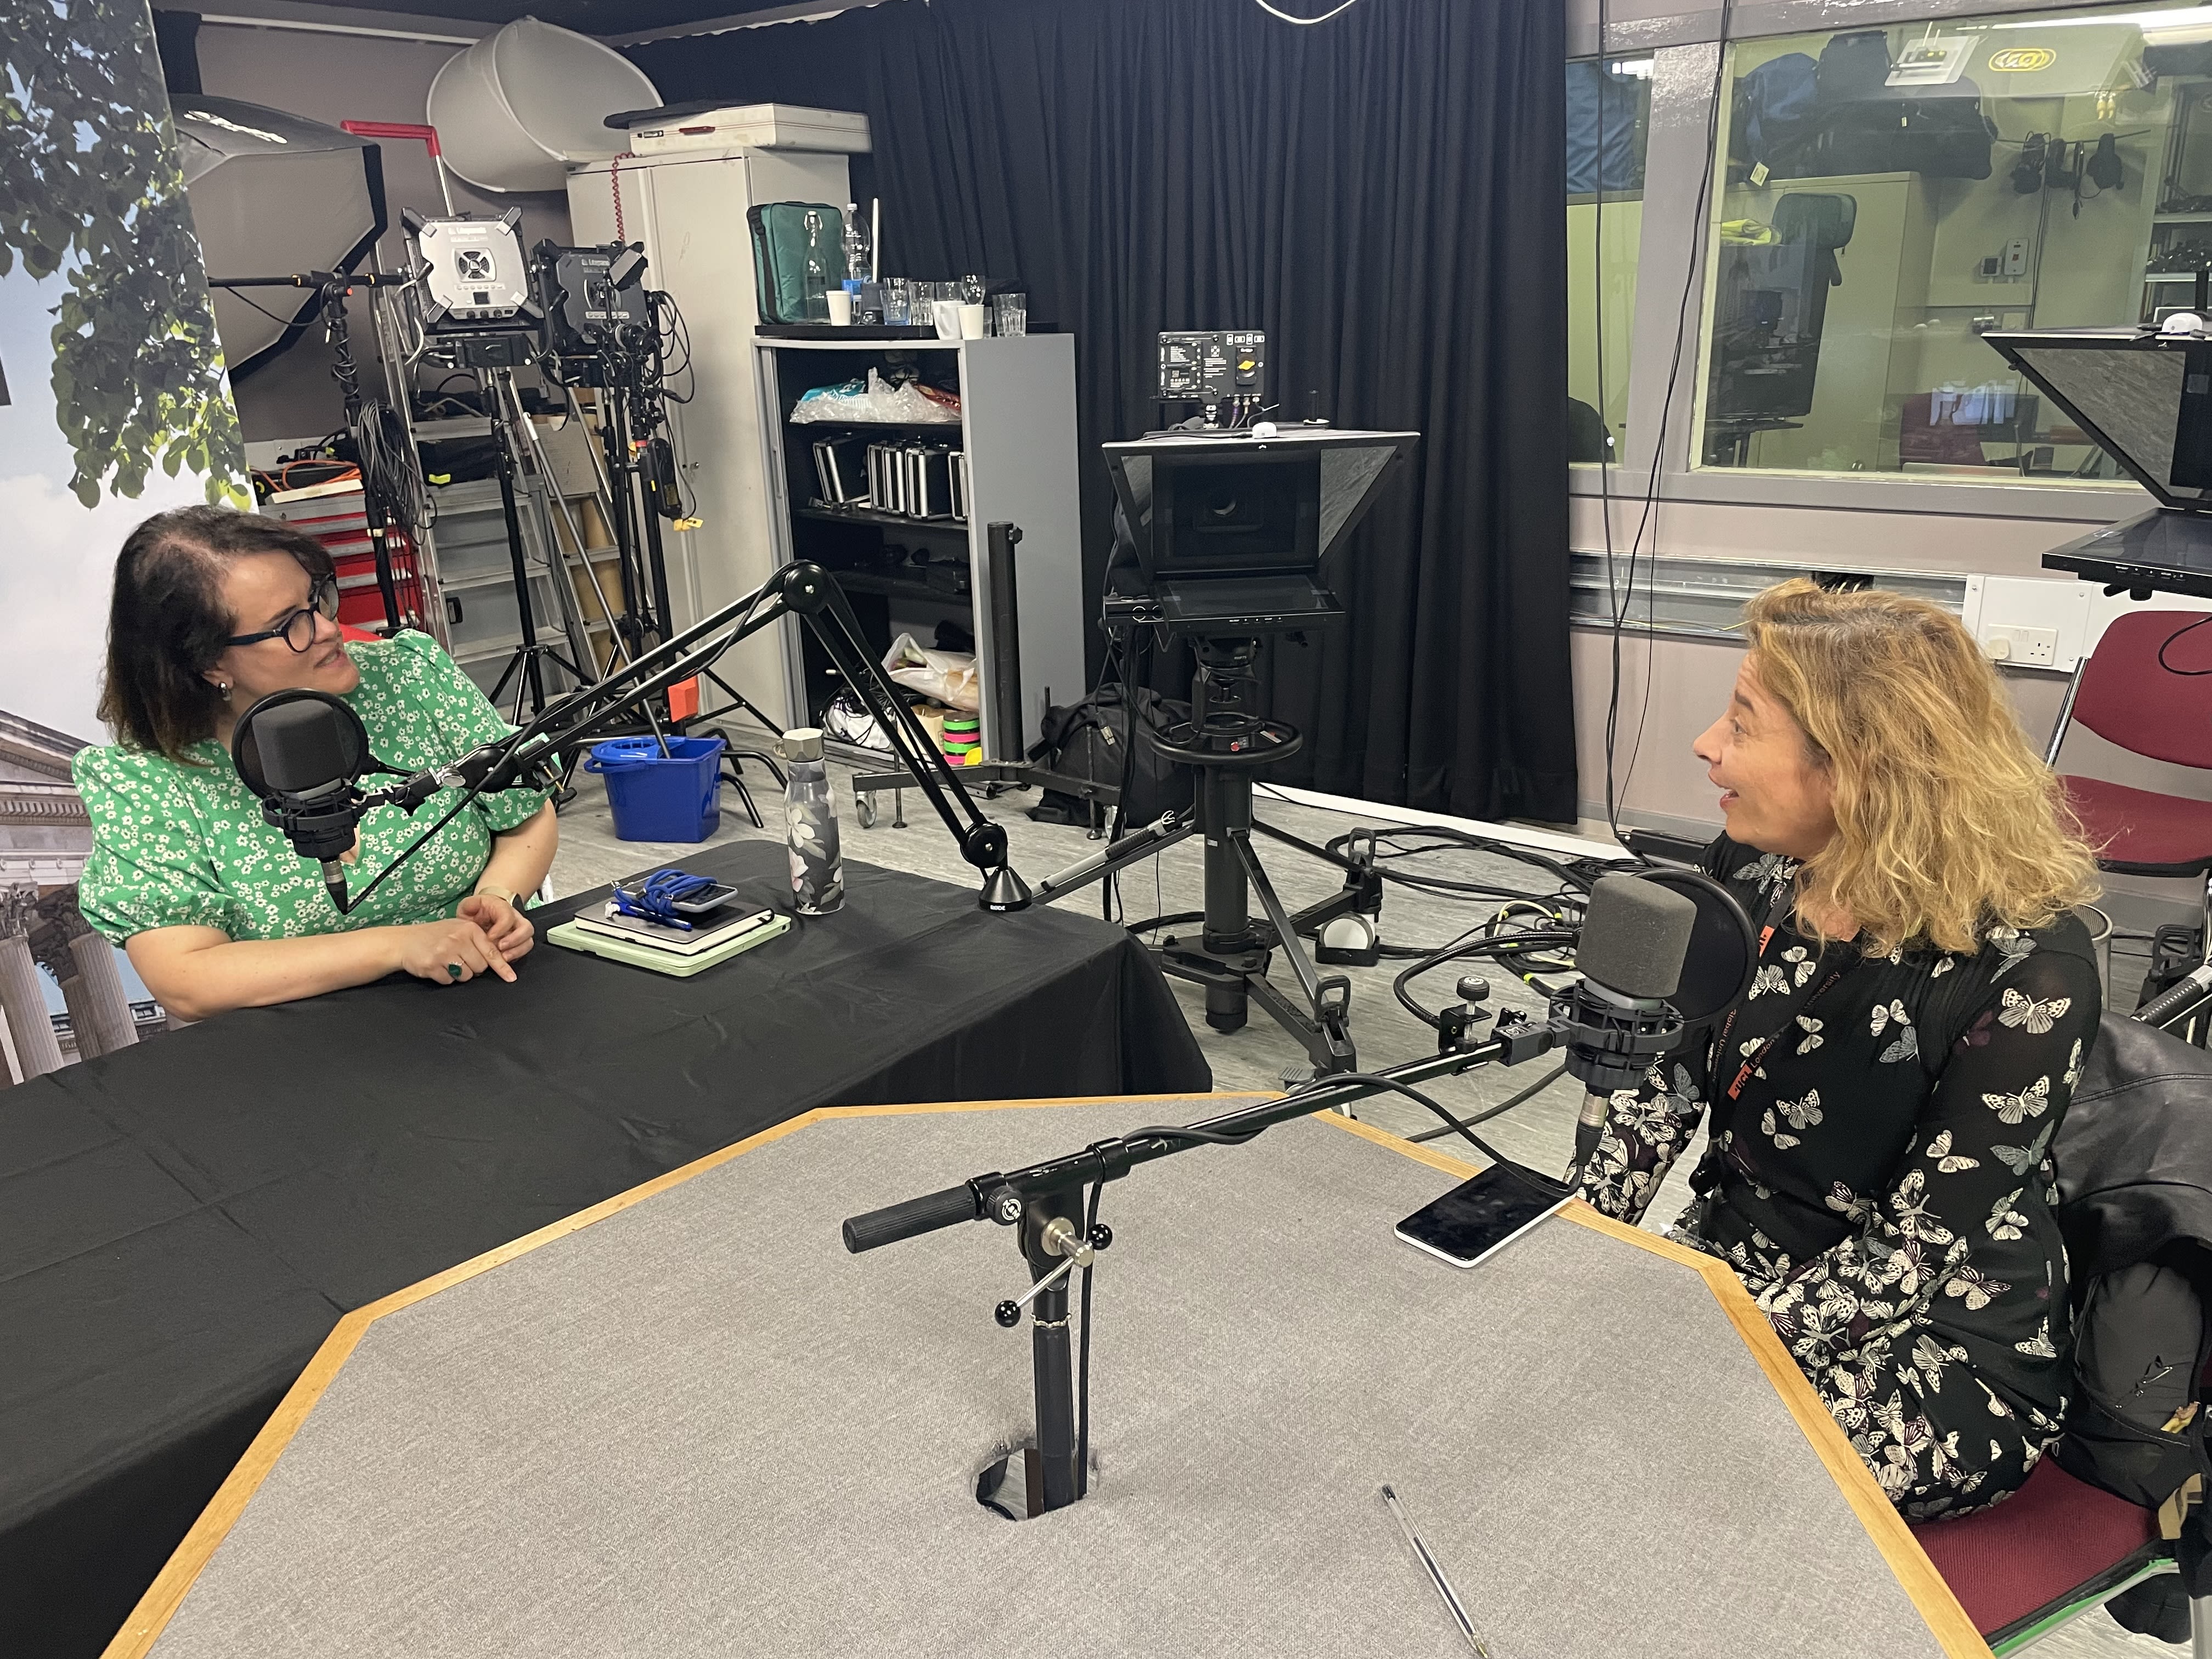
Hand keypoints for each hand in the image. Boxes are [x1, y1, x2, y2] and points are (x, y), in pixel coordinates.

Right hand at [395, 916, 516, 985]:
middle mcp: (458, 939)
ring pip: (466, 976)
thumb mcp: (459, 929)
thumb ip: (478, 940)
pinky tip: (437, 967)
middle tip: (459, 959)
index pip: (491, 951)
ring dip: (459, 974)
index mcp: (469, 929)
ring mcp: (444, 953)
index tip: (511, 977)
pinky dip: (445, 977)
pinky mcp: (432, 966)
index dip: (502, 967)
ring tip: (447, 962)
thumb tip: (500, 958)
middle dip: (473, 968)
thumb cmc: (436, 935)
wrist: (404, 941)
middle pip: (480, 967)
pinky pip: (449, 981)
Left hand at [459, 892, 534, 961]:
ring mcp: (518, 931)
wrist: (478, 918)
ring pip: (528, 941)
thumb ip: (469, 905)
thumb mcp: (468, 905)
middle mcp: (515, 918)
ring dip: (517, 951)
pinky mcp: (518, 943)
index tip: (489, 937)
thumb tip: (473, 908)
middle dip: (515, 940)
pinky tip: (503, 960)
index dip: (501, 928)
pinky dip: (515, 957)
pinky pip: (523, 951)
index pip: (509, 916)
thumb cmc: (474, 912)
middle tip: (500, 948)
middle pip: (526, 928)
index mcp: (502, 907)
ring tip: (503, 958)